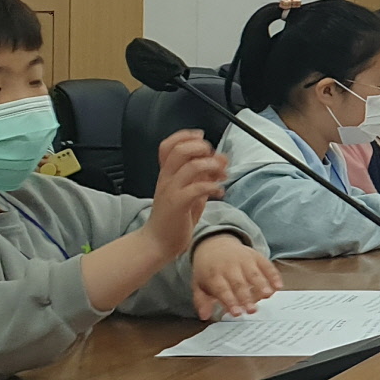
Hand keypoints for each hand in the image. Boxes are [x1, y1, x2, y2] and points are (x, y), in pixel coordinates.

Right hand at [144, 131, 228, 256]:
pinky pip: (197, 188)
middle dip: (202, 148)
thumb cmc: (175, 217)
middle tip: (214, 157)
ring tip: (221, 175)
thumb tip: (221, 159)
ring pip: (191, 166)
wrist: (158, 242)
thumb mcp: (190, 191)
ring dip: (212, 166)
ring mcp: (171, 190)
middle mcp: (167, 178)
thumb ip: (203, 175)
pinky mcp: (178, 204)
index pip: (168, 145)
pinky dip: (213, 186)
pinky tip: (219, 192)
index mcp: (167, 174)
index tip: (201, 138)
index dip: (185, 136)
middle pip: (180, 150)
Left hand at [190, 234, 280, 319]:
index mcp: (214, 275)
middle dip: (246, 297)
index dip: (230, 302)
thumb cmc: (208, 270)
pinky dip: (273, 275)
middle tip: (252, 310)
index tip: (237, 313)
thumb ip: (201, 301)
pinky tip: (278, 285)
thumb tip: (204, 316)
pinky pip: (266, 265)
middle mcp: (229, 267)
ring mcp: (243, 260)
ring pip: (253, 274)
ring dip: (261, 285)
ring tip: (267, 295)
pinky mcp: (255, 256)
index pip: (222, 290)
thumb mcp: (199, 284)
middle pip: (239, 284)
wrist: (215, 244)